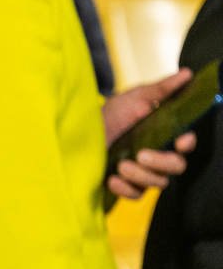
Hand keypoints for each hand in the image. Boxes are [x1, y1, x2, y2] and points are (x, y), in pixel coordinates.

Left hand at [104, 68, 198, 200]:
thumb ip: (161, 89)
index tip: (180, 141)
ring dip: (141, 175)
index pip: (187, 142)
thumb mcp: (134, 98)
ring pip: (159, 183)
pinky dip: (126, 189)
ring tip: (121, 165)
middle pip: (177, 166)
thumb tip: (186, 73)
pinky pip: (136, 195)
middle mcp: (159, 154)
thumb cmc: (111, 113)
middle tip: (141, 154)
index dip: (187, 143)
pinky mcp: (127, 185)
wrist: (81, 132)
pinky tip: (112, 179)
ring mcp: (144, 172)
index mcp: (166, 133)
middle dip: (162, 162)